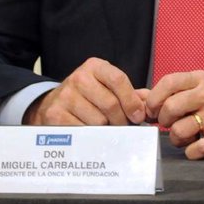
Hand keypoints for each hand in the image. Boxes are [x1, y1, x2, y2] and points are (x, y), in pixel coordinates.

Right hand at [23, 57, 145, 125]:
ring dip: (107, 129)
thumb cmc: (89, 95)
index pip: (119, 80)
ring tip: (106, 127)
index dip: (132, 100)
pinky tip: (92, 132)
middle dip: (122, 119)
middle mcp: (79, 78)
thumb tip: (150, 105)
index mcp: (95, 67)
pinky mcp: (55, 114)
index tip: (138, 116)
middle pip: (110, 104)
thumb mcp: (108, 87)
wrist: (53, 103)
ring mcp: (65, 96)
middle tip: (124, 126)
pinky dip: (92, 136)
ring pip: (98, 120)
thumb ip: (132, 94)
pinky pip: (83, 131)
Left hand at [144, 71, 203, 159]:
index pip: (168, 82)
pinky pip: (197, 148)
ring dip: (177, 139)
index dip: (153, 99)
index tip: (153, 111)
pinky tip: (195, 147)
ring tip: (186, 136)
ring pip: (180, 130)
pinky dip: (191, 152)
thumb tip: (135, 97)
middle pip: (170, 107)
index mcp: (200, 79)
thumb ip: (166, 93)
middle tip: (171, 124)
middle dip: (164, 121)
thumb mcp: (196, 89)